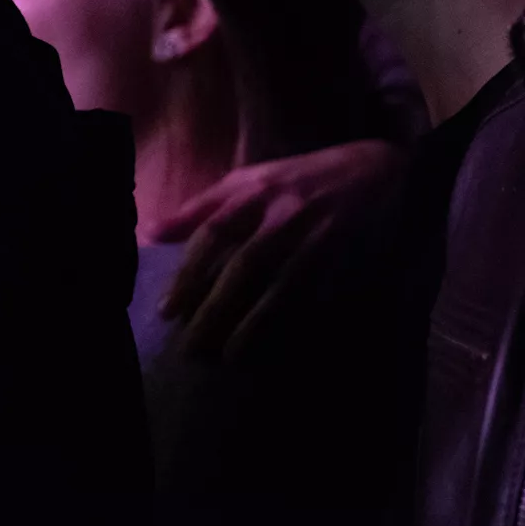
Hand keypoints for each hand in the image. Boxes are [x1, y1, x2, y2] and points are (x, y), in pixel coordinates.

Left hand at [154, 140, 403, 358]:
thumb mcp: (246, 180)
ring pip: (282, 287)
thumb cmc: (297, 179)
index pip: (214, 234)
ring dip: (255, 324)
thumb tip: (151, 233)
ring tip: (229, 356)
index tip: (168, 311)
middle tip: (191, 345)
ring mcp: (319, 238)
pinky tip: (280, 349)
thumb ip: (200, 208)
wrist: (375, 169)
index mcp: (254, 192)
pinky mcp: (349, 258)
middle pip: (245, 266)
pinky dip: (300, 323)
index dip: (189, 272)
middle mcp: (284, 215)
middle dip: (216, 307)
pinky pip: (320, 297)